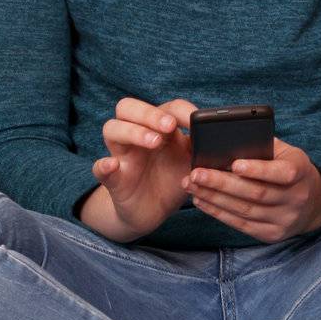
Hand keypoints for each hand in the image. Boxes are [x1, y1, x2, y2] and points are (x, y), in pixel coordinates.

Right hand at [85, 98, 196, 241]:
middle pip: (129, 108)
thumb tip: (221, 142)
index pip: (165, 107)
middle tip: (169, 127)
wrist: (152, 211)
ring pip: (112, 128)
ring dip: (133, 131)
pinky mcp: (112, 179)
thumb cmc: (172, 180)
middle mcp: (137, 136)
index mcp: (159, 128)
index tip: (196, 119)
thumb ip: (201, 150)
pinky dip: (103, 165)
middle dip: (150, 113)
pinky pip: (99, 167)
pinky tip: (112, 165)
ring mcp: (121, 155)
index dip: (179, 110)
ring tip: (154, 142)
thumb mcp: (191, 164)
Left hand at [184, 138, 320, 242]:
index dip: (257, 169)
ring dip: (214, 198)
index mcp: (300, 172)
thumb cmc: (290, 167)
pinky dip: (218, 212)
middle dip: (222, 183)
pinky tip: (202, 200)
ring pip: (244, 210)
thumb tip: (228, 138)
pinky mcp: (271, 234)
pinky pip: (241, 224)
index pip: (281, 173)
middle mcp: (295, 199)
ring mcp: (284, 220)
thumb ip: (263, 146)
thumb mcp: (286, 152)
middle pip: (255, 193)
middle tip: (196, 173)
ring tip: (192, 185)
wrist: (311, 203)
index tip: (234, 163)